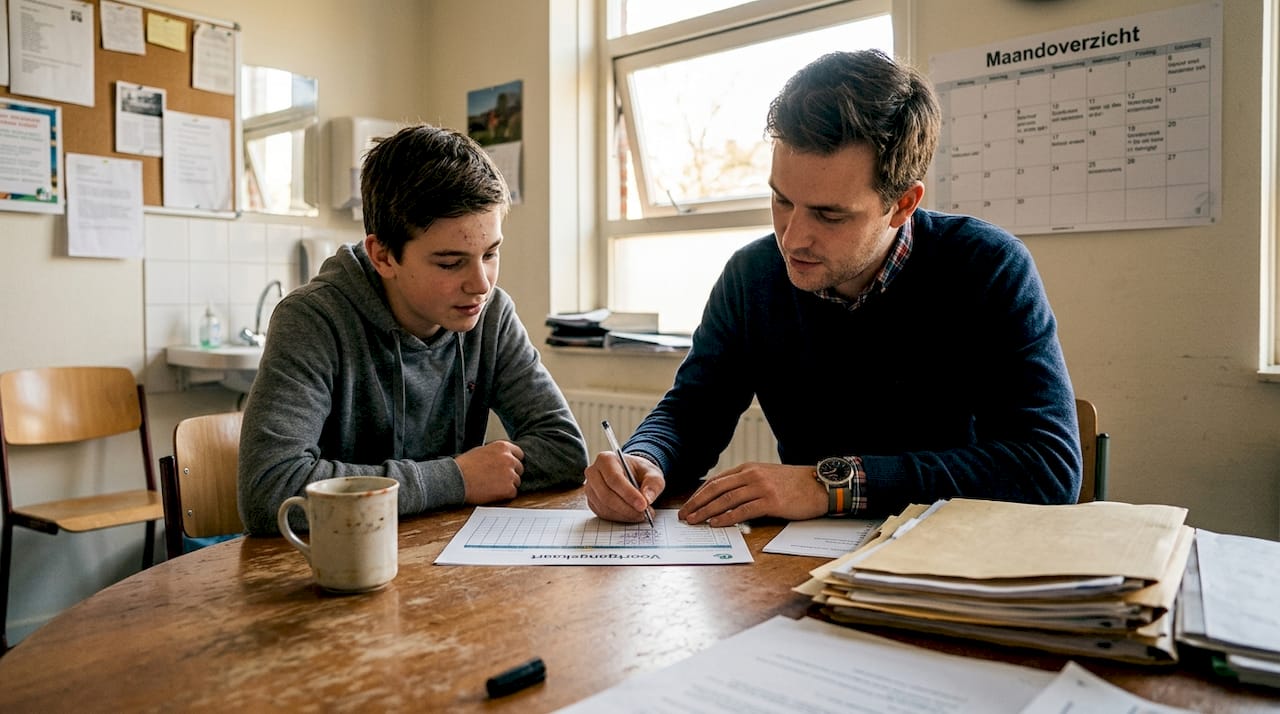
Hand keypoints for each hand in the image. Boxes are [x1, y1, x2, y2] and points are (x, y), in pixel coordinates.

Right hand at [455, 440, 524, 503]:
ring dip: (507, 484)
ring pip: (516, 481)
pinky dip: (504, 495)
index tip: (508, 467)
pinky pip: (513, 493)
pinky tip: (492, 492)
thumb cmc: (464, 466)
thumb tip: (505, 457)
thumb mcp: (482, 450)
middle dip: (511, 473)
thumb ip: (497, 453)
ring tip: (491, 485)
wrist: (455, 480)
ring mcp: (510, 474)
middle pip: (519, 468)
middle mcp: (509, 459)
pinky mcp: (508, 489)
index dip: (513, 461)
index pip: (519, 454)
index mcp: (503, 447)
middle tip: (497, 478)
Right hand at [584, 451, 664, 522]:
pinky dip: (619, 517)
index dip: (629, 494)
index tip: (643, 505)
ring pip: (604, 507)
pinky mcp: (592, 502)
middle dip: (627, 508)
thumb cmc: (639, 472)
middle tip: (644, 513)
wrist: (632, 475)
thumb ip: (653, 483)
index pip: (614, 479)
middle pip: (606, 495)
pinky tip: (631, 515)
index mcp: (606, 459)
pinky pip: (603, 514)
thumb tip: (647, 498)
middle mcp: (593, 473)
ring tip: (641, 514)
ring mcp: (590, 488)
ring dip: (624, 514)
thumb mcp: (652, 473)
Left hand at [678, 463, 824, 526]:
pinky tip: (716, 523)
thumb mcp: (766, 476)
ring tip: (694, 521)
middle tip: (684, 515)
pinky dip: (727, 517)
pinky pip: (743, 510)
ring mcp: (761, 487)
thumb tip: (725, 498)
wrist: (820, 485)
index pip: (717, 481)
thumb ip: (747, 483)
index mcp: (748, 468)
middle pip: (716, 489)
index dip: (700, 494)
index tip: (689, 504)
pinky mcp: (771, 501)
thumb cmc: (794, 484)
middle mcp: (752, 475)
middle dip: (697, 503)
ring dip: (707, 511)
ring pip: (726, 500)